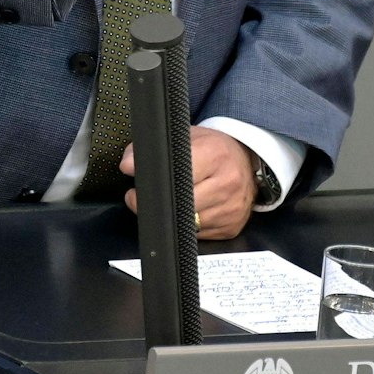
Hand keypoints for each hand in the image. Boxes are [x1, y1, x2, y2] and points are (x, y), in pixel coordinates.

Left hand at [121, 126, 257, 240]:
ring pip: (187, 225)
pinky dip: (187, 226)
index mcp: (215, 154)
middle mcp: (227, 182)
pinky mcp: (231, 228)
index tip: (136, 190)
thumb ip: (151, 148)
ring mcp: (231, 208)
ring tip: (167, 204)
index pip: (178, 176)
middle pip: (181, 206)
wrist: (245, 160)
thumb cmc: (212, 148)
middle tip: (142, 200)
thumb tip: (128, 166)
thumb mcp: (185, 137)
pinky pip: (198, 235)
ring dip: (171, 218)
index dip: (152, 186)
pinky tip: (187, 212)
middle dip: (156, 207)